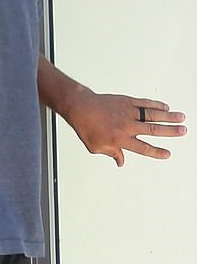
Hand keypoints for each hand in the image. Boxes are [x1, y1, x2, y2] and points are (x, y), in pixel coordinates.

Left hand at [63, 88, 186, 166]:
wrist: (80, 107)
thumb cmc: (86, 127)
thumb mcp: (96, 147)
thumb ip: (112, 154)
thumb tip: (121, 161)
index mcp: (120, 139)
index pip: (143, 148)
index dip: (156, 152)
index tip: (168, 153)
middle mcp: (127, 126)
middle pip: (153, 129)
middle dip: (170, 131)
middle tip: (183, 131)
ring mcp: (127, 112)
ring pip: (152, 115)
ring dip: (168, 117)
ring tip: (181, 118)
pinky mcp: (126, 101)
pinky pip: (144, 104)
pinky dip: (155, 105)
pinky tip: (165, 107)